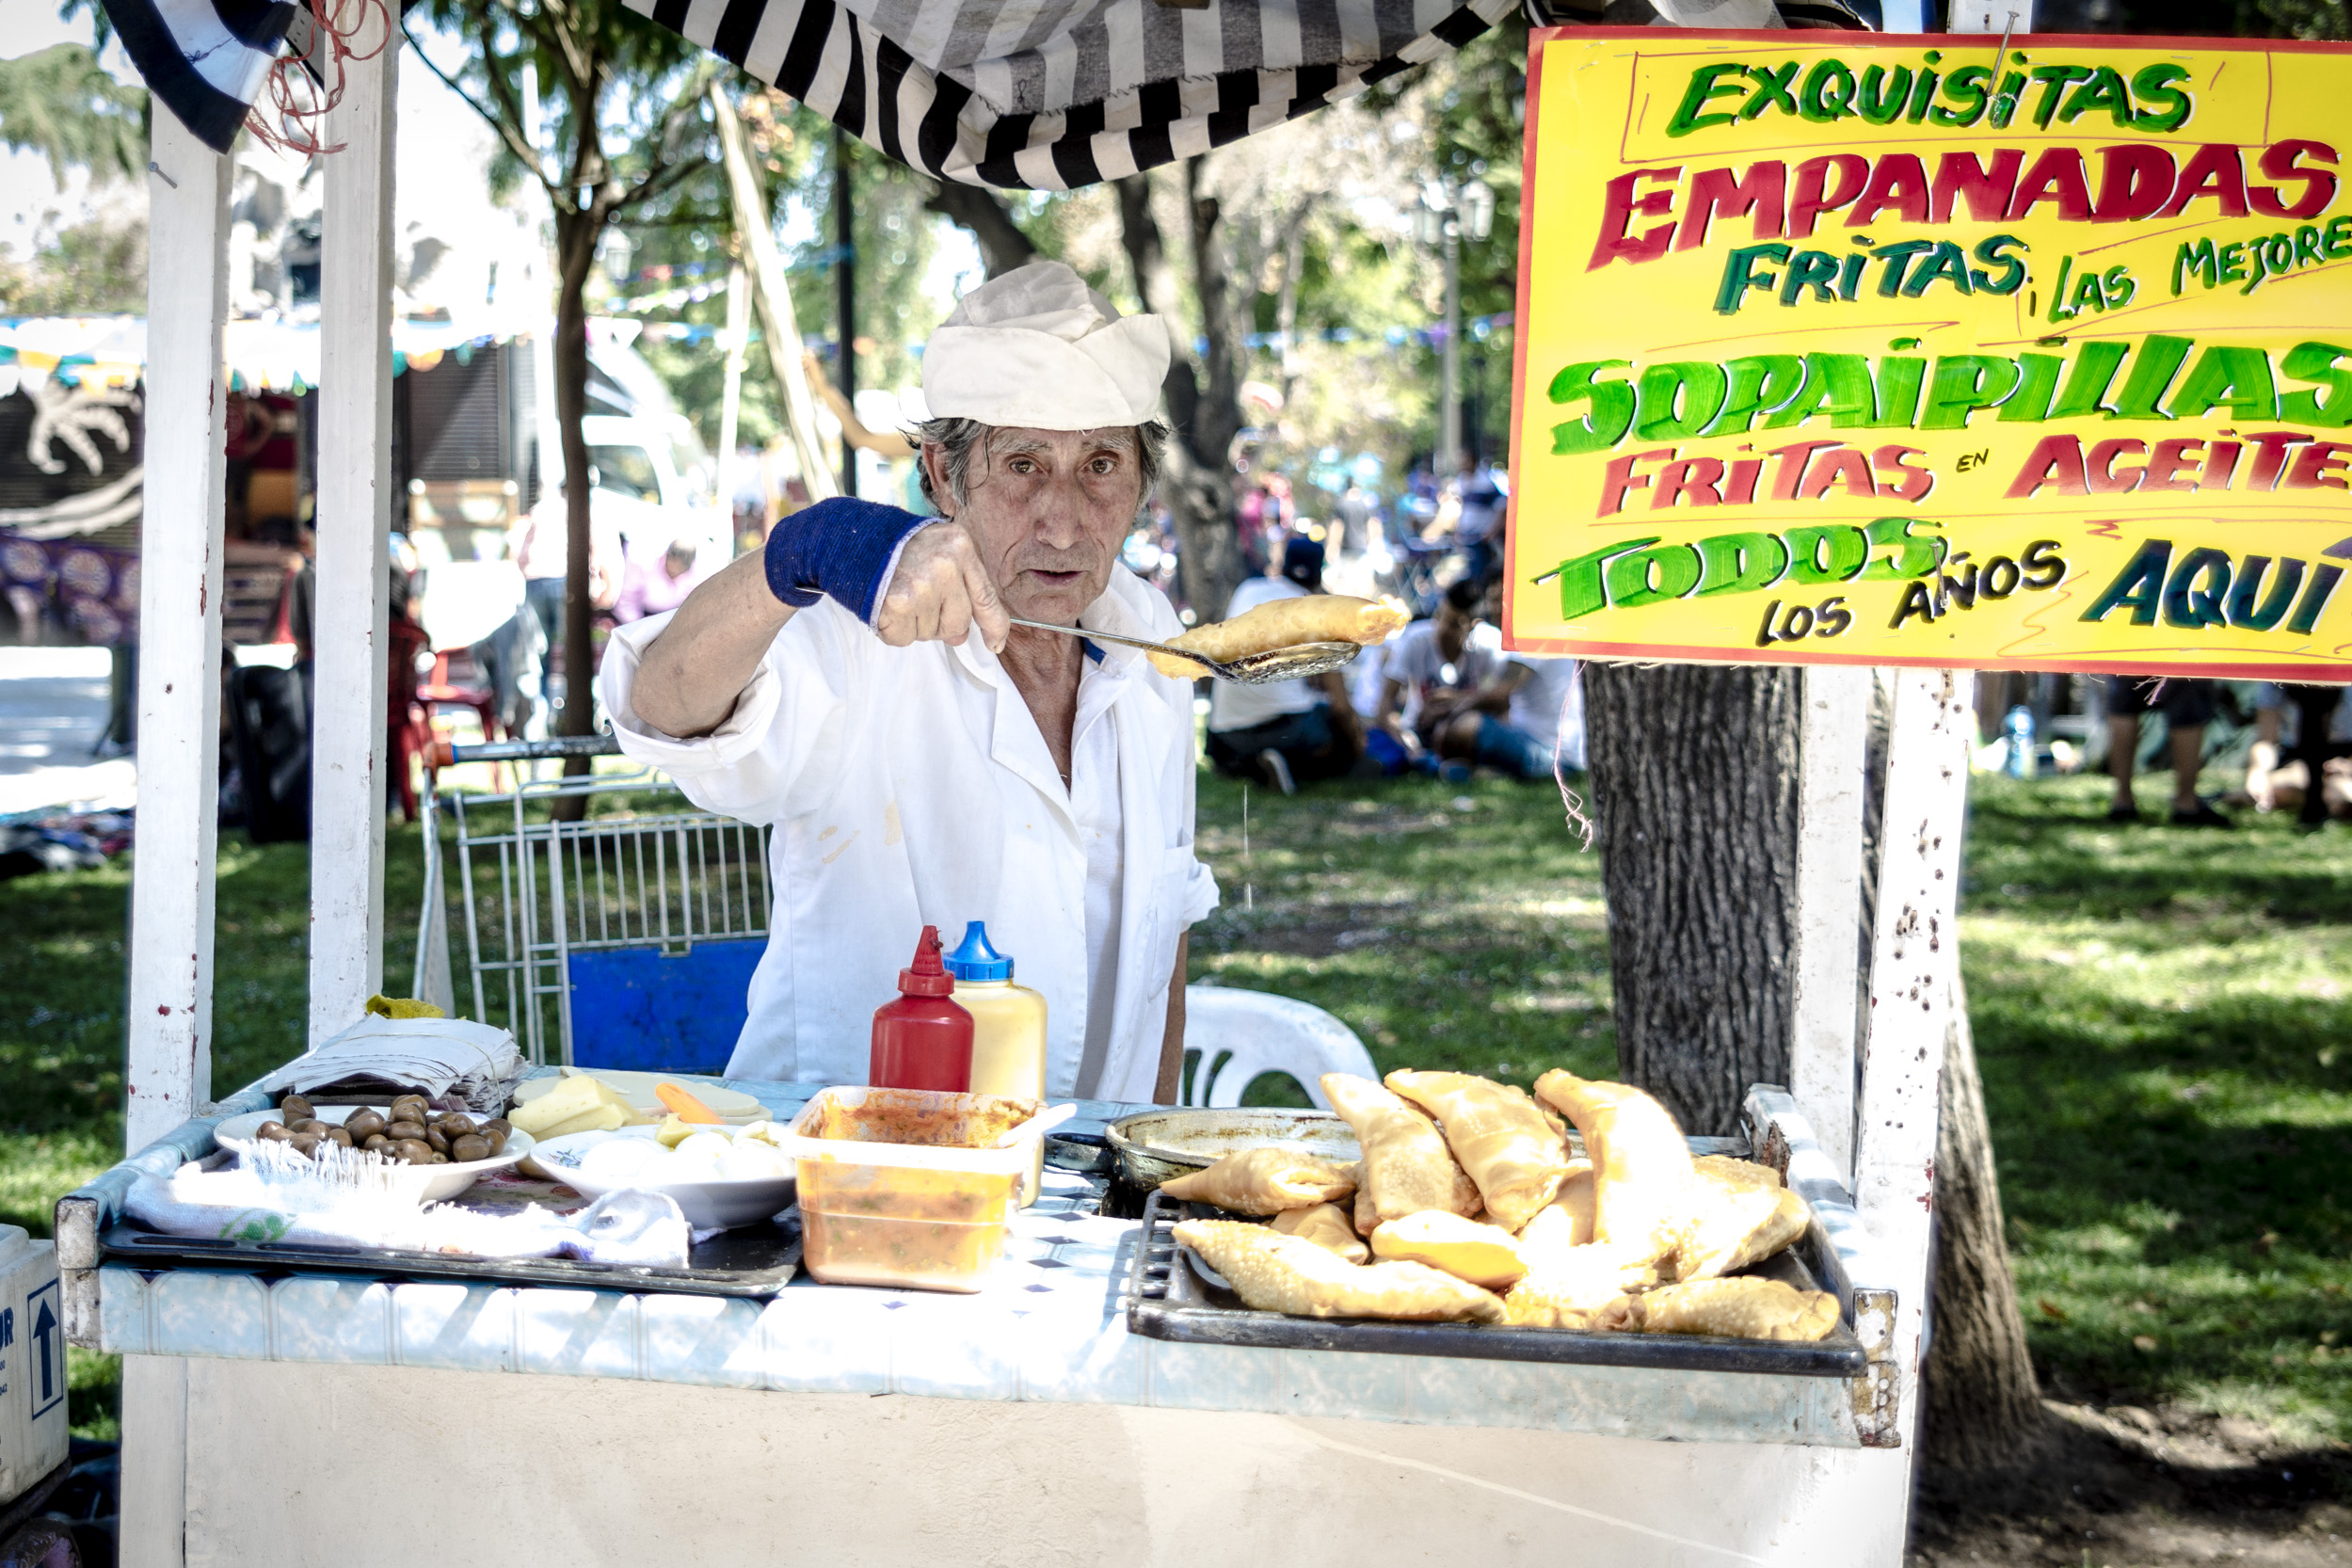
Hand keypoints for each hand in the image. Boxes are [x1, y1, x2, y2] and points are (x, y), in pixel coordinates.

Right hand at [871, 522, 1009, 652]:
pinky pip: (904, 639)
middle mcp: (945, 565)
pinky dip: (893, 630)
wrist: (847, 539)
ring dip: (913, 624)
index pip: (986, 596)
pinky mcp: (897, 605)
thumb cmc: (894, 546)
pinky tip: (884, 606)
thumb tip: (961, 636)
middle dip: (940, 623)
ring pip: (930, 633)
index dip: (994, 626)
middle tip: (916, 600)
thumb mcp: (935, 549)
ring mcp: (922, 586)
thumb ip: (957, 588)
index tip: (995, 644)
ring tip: (897, 595)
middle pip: (959, 623)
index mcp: (959, 546)